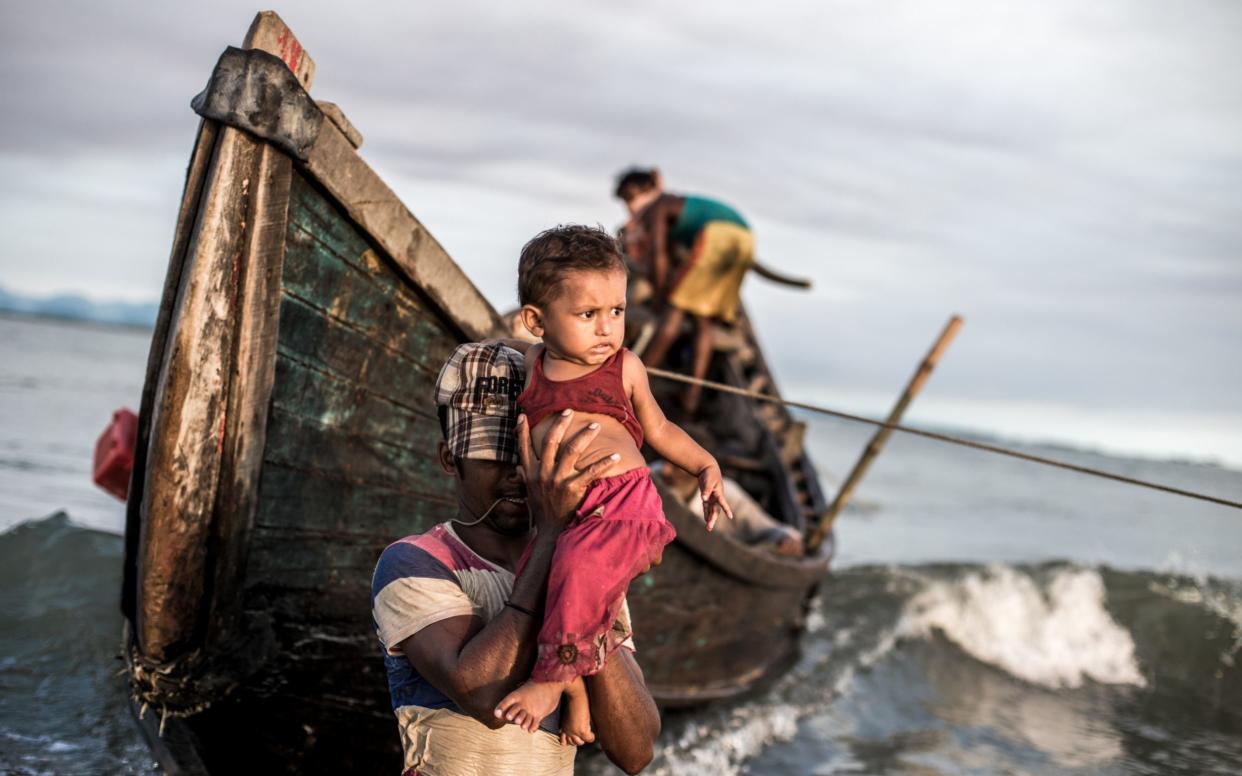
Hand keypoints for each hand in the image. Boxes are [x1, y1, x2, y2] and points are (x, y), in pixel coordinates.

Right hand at [516, 410, 619, 535]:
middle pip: (550, 442)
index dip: (522, 431)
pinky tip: (616, 455)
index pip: (523, 447)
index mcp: (531, 473)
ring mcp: (558, 480)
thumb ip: (525, 476)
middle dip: (560, 424)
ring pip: (572, 450)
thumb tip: (517, 466)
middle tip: (569, 410)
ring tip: (595, 426)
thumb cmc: (542, 510)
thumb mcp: (529, 492)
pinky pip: (592, 471)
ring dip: (584, 435)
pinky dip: (605, 462)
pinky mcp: (573, 488)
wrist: (551, 532)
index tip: (523, 414)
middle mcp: (543, 474)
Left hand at [697, 463, 732, 530]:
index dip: (727, 509)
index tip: (731, 516)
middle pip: (715, 510)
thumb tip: (703, 499)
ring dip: (710, 519)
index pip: (723, 502)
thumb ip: (706, 490)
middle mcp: (716, 497)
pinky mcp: (707, 498)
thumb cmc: (709, 474)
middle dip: (712, 519)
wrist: (708, 469)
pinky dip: (706, 514)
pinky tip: (706, 520)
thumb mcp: (708, 481)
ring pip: (711, 511)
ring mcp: (712, 498)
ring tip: (708, 528)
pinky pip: (706, 508)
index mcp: (718, 493)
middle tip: (709, 528)